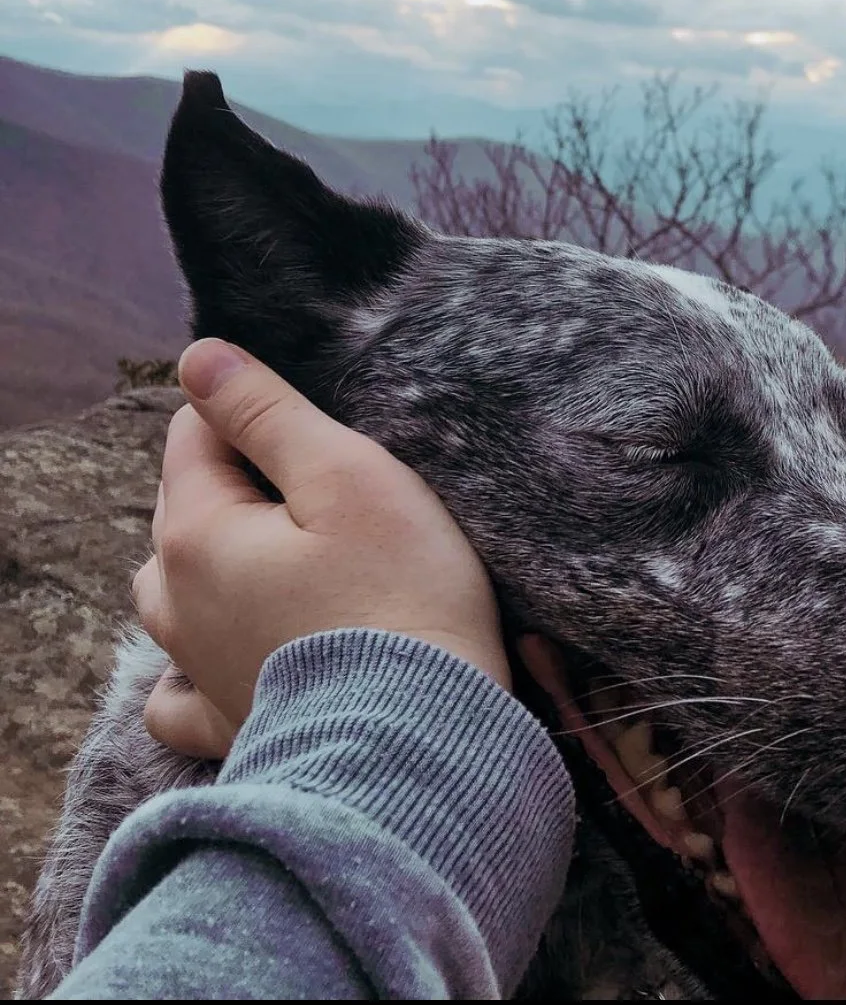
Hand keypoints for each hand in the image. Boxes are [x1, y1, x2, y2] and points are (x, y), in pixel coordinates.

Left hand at [133, 338, 508, 759]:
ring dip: (208, 558)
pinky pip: (177, 689)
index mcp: (197, 532)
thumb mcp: (346, 474)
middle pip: (180, 507)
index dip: (251, 416)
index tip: (315, 434)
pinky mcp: (227, 724)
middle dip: (231, 481)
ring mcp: (195, 670)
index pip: (193, 436)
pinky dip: (192, 658)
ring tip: (278, 552)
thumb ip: (266, 412)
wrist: (424, 738)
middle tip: (315, 488)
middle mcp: (174, 602)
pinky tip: (232, 644)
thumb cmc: (401, 593)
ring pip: (170, 590)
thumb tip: (197, 358)